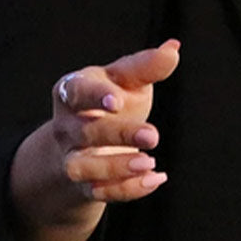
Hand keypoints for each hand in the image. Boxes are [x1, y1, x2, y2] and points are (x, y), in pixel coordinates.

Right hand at [51, 39, 180, 202]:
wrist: (86, 142)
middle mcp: (66, 125)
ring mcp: (71, 157)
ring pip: (84, 167)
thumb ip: (146, 66)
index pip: (79, 91)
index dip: (96, 96)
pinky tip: (154, 178)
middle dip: (119, 134)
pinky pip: (100, 192)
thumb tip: (174, 49)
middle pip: (86, 131)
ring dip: (117, 167)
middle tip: (153, 136)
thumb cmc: (111, 100)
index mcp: (73, 90)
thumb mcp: (125, 79)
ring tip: (149, 162)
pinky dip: (127, 189)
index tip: (117, 101)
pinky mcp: (82, 185)